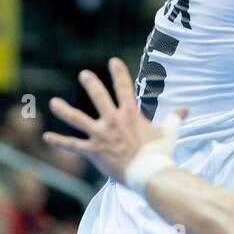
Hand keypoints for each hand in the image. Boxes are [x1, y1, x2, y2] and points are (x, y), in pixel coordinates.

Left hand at [43, 57, 187, 181]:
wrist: (148, 172)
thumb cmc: (160, 153)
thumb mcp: (169, 132)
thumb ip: (175, 118)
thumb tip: (186, 109)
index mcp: (130, 114)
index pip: (124, 88)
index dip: (118, 73)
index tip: (112, 61)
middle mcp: (113, 120)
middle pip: (99, 97)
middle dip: (91, 84)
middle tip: (84, 74)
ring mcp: (101, 135)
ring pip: (78, 119)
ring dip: (65, 110)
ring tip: (54, 103)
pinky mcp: (93, 151)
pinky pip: (73, 145)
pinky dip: (59, 142)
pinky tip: (47, 137)